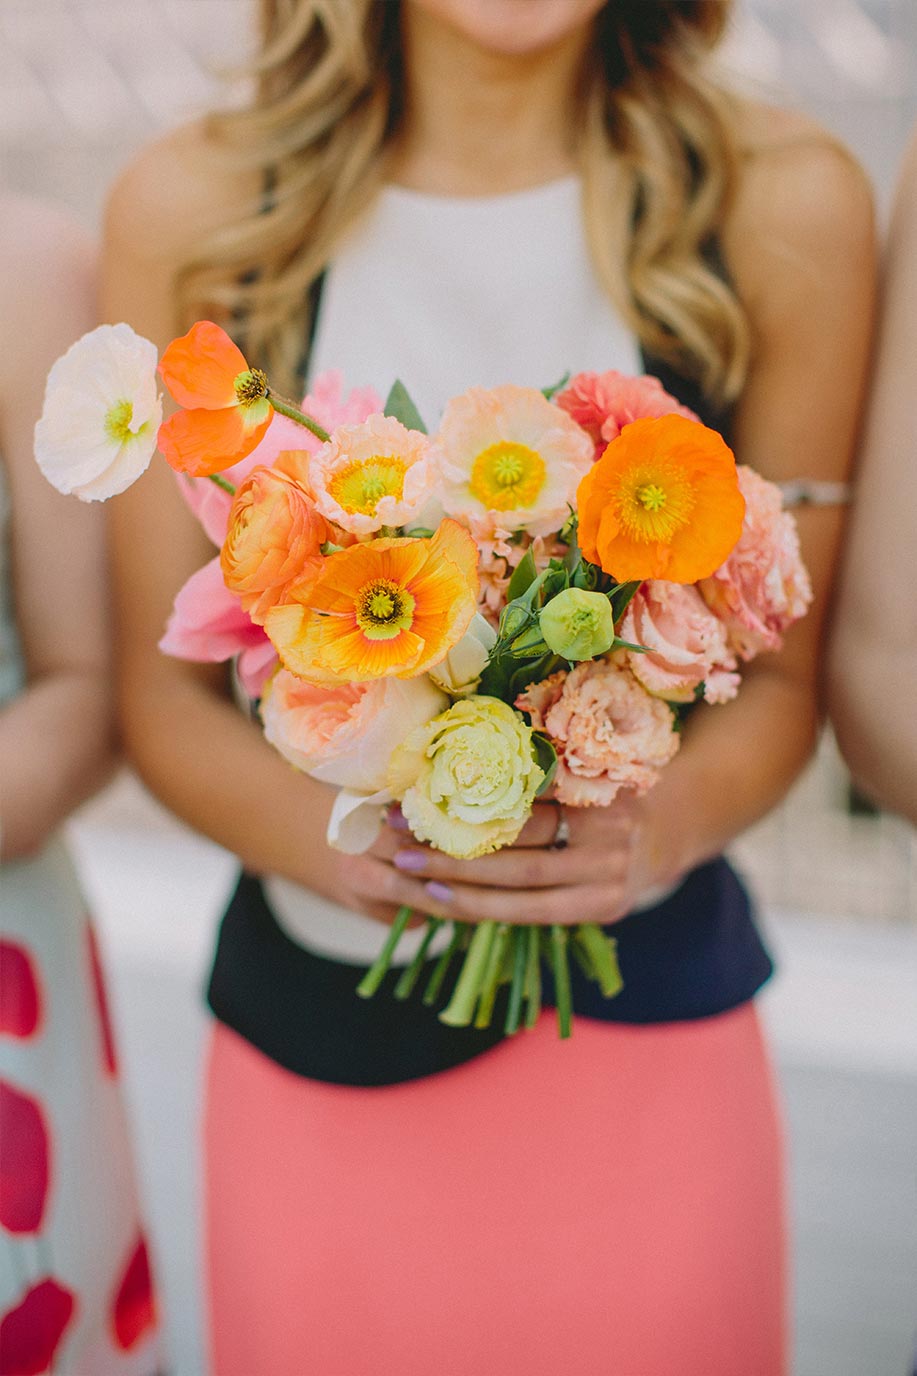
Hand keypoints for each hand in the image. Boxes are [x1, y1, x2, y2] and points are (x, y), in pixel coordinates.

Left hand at [345, 793, 678, 926]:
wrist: (662, 837)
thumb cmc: (600, 792)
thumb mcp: (581, 761)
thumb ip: (537, 760)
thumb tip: (451, 742)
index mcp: (600, 780)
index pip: (526, 789)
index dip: (468, 791)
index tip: (417, 785)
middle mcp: (611, 829)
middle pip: (520, 839)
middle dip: (453, 837)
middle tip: (396, 828)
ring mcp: (611, 873)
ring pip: (521, 882)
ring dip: (458, 878)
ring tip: (408, 866)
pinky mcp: (604, 908)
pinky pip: (532, 912)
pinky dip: (484, 907)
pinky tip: (443, 899)